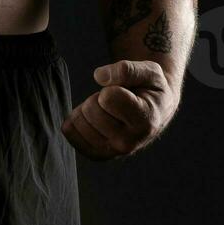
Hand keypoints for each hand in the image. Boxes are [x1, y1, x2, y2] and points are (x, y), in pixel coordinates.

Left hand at [62, 59, 177, 160]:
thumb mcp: (149, 71)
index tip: (124, 91)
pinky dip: (75, 120)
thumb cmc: (150, 89)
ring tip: (107, 110)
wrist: (154, 112)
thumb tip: (99, 76)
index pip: (108, 98)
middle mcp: (128, 142)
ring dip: (87, 108)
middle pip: (91, 109)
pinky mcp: (97, 154)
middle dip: (98, 97)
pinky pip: (69, 132)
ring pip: (78, 120)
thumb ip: (127, 70)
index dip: (111, 87)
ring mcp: (111, 152)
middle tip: (114, 100)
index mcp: (145, 121)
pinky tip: (93, 118)